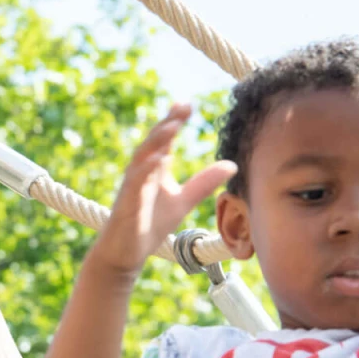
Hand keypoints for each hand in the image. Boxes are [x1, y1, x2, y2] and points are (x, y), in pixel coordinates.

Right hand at [86, 104, 235, 279]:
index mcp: (154, 168)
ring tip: (173, 125)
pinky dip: (146, 168)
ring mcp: (133, 185)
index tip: (188, 104)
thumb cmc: (150, 224)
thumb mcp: (184, 201)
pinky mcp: (127, 202)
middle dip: (167, 122)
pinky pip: (136, 181)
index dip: (175, 121)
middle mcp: (142, 171)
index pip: (165, 139)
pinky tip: (159, 158)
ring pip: (143, 156)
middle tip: (182, 106)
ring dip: (157, 140)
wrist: (126, 252)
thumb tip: (232, 165)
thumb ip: (204, 183)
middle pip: (154, 141)